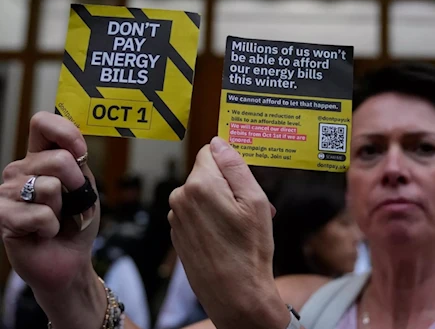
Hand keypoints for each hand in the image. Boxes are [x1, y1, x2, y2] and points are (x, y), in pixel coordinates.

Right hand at [0, 111, 104, 328]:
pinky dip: (52, 228)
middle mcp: (21, 170)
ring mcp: (8, 192)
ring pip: (50, 187)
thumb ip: (79, 166)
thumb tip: (73, 151)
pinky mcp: (3, 216)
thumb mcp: (86, 189)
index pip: (42, 124)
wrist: (69, 259)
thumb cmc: (77, 223)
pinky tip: (43, 233)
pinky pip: (41, 215)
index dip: (65, 132)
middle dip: (77, 185)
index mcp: (40, 157)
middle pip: (58, 159)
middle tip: (72, 204)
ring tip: (54, 220)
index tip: (81, 152)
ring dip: (63, 210)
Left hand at [168, 137, 288, 328]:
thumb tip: (219, 142)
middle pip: (207, 175)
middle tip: (253, 208)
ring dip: (222, 203)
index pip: (211, 151)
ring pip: (202, 195)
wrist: (235, 295)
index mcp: (200, 184)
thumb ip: (235, 166)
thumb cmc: (249, 250)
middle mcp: (181, 198)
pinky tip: (228, 238)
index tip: (245, 180)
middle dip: (230, 185)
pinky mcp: (177, 235)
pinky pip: (196, 214)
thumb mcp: (254, 201)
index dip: (231, 164)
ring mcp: (176, 218)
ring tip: (243, 226)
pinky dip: (211, 220)